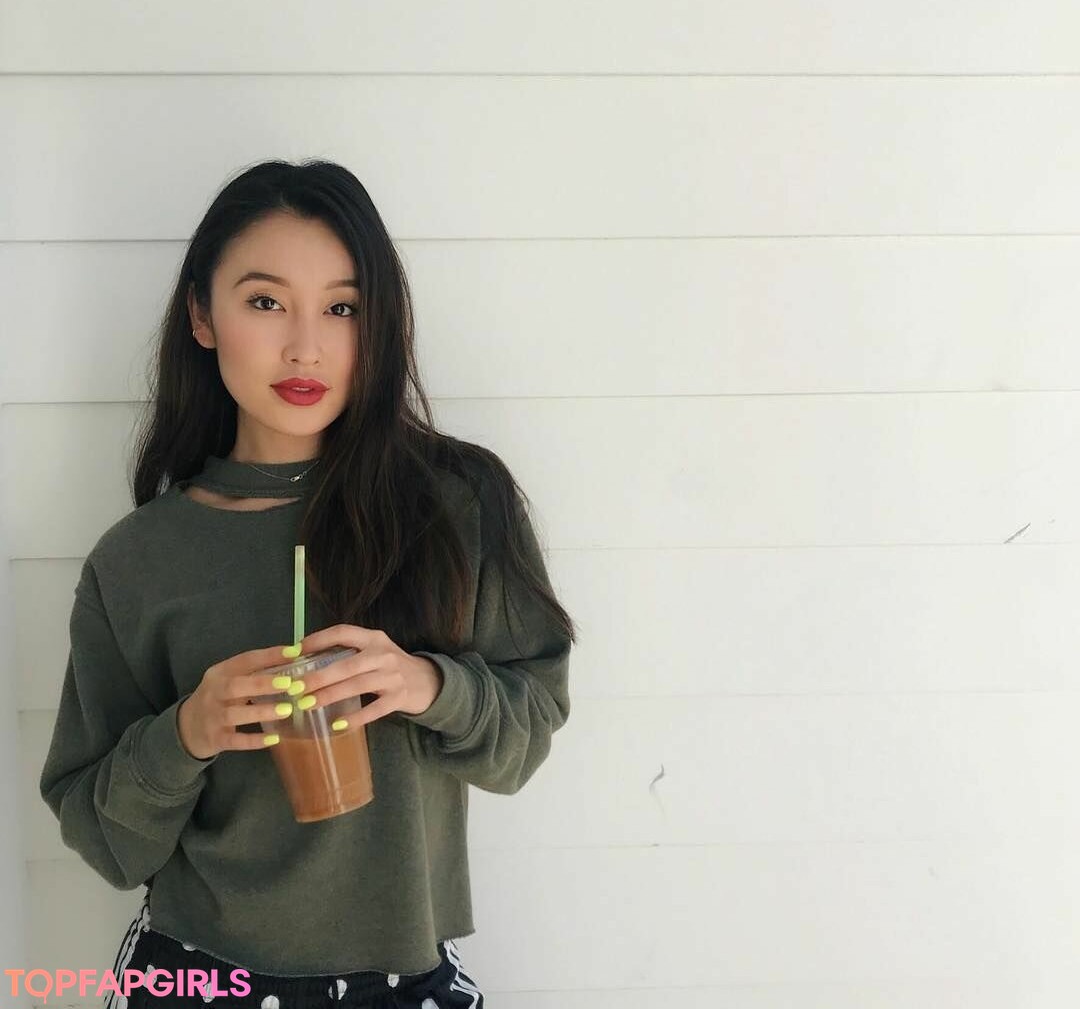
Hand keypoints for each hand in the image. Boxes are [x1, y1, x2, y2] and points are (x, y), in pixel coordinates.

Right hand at [178, 643, 299, 758]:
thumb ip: (253, 672)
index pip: (245, 660)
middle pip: (235, 686)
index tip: (294, 652)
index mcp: (220, 673)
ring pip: (235, 714)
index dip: (269, 655)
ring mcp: (212, 717)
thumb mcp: (228, 680)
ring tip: (287, 710)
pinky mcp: (215, 739)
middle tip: (289, 683)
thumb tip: (293, 661)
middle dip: (263, 683)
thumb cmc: (218, 699)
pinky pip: (236, 740)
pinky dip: (254, 740)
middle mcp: (214, 692)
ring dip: (261, 711)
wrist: (186, 728)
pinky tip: (274, 738)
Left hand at [292, 625, 443, 726]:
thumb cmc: (390, 666)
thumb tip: (306, 661)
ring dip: (331, 695)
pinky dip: (355, 718)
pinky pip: (374, 710)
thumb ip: (348, 652)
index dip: (318, 640)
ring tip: (308, 704)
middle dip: (319, 676)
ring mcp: (393, 676)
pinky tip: (337, 725)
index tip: (295, 651)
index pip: (343, 632)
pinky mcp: (399, 698)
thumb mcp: (374, 651)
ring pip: (357, 685)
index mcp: (373, 638)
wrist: (427, 681)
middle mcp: (383, 655)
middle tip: (296, 687)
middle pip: (347, 664)